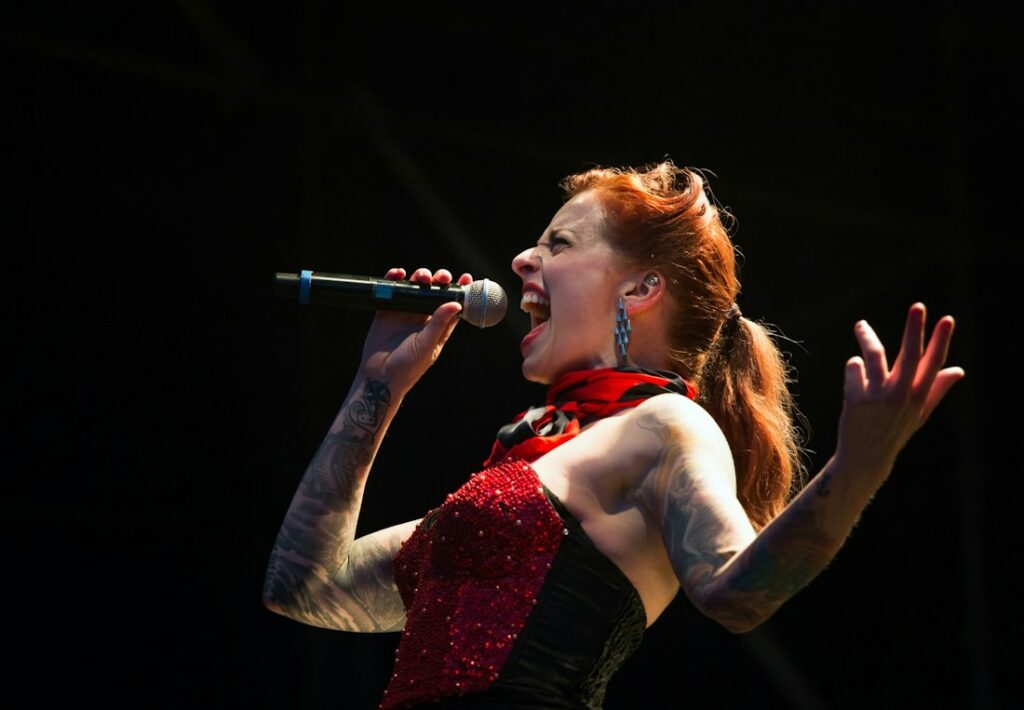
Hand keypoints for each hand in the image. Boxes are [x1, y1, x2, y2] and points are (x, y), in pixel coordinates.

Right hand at [358, 267, 472, 394]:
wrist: (379, 377)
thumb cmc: (407, 368)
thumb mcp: (427, 345)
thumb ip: (439, 324)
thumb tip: (456, 304)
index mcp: (438, 328)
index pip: (453, 306)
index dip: (460, 291)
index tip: (467, 278)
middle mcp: (423, 318)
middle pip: (434, 292)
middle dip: (440, 281)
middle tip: (441, 277)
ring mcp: (405, 313)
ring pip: (415, 288)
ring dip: (420, 278)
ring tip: (421, 277)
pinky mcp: (387, 311)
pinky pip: (393, 291)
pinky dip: (395, 279)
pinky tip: (399, 274)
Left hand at [835, 302, 964, 473]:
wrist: (865, 456)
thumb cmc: (893, 431)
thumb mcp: (919, 413)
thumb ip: (936, 390)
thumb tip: (959, 370)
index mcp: (920, 397)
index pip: (934, 364)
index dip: (941, 340)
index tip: (947, 319)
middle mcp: (902, 396)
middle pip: (910, 355)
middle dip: (915, 329)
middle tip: (918, 306)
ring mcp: (879, 397)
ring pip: (874, 354)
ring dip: (866, 336)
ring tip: (860, 325)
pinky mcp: (856, 399)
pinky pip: (854, 366)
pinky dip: (853, 365)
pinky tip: (854, 371)